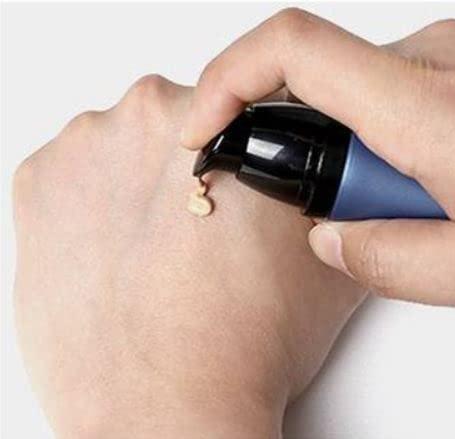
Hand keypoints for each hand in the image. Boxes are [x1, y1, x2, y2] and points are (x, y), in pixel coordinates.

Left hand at [13, 75, 364, 437]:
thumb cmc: (248, 342)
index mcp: (229, 118)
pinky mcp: (37, 182)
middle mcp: (151, 111)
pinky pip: (76, 177)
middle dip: (196, 171)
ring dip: (142, 186)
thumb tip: (344, 190)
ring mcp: (86, 144)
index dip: (249, 159)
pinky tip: (120, 256)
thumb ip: (340, 201)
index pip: (241, 111)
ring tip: (160, 254)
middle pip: (183, 127)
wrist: (171, 410)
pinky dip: (94, 205)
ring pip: (127, 148)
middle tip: (205, 236)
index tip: (244, 191)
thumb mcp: (330, 259)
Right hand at [181, 9, 454, 317]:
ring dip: (384, 165)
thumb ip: (385, 259)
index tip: (206, 128)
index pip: (289, 50)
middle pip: (329, 92)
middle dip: (334, 166)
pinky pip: (416, 97)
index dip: (226, 81)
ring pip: (375, 103)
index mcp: (428, 104)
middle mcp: (442, 57)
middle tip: (400, 221)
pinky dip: (414, 148)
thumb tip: (328, 236)